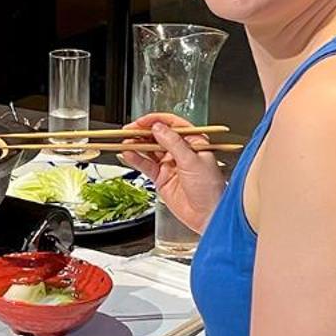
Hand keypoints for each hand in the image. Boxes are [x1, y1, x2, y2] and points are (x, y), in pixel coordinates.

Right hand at [120, 112, 223, 234]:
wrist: (208, 215)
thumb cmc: (210, 188)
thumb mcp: (192, 160)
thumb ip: (173, 143)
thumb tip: (158, 128)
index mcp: (193, 142)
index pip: (173, 125)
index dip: (156, 121)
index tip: (142, 122)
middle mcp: (181, 151)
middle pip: (158, 136)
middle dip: (142, 132)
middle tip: (129, 131)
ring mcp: (170, 164)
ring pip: (149, 150)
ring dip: (137, 145)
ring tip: (125, 142)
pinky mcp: (161, 177)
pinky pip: (146, 165)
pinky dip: (136, 159)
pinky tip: (128, 155)